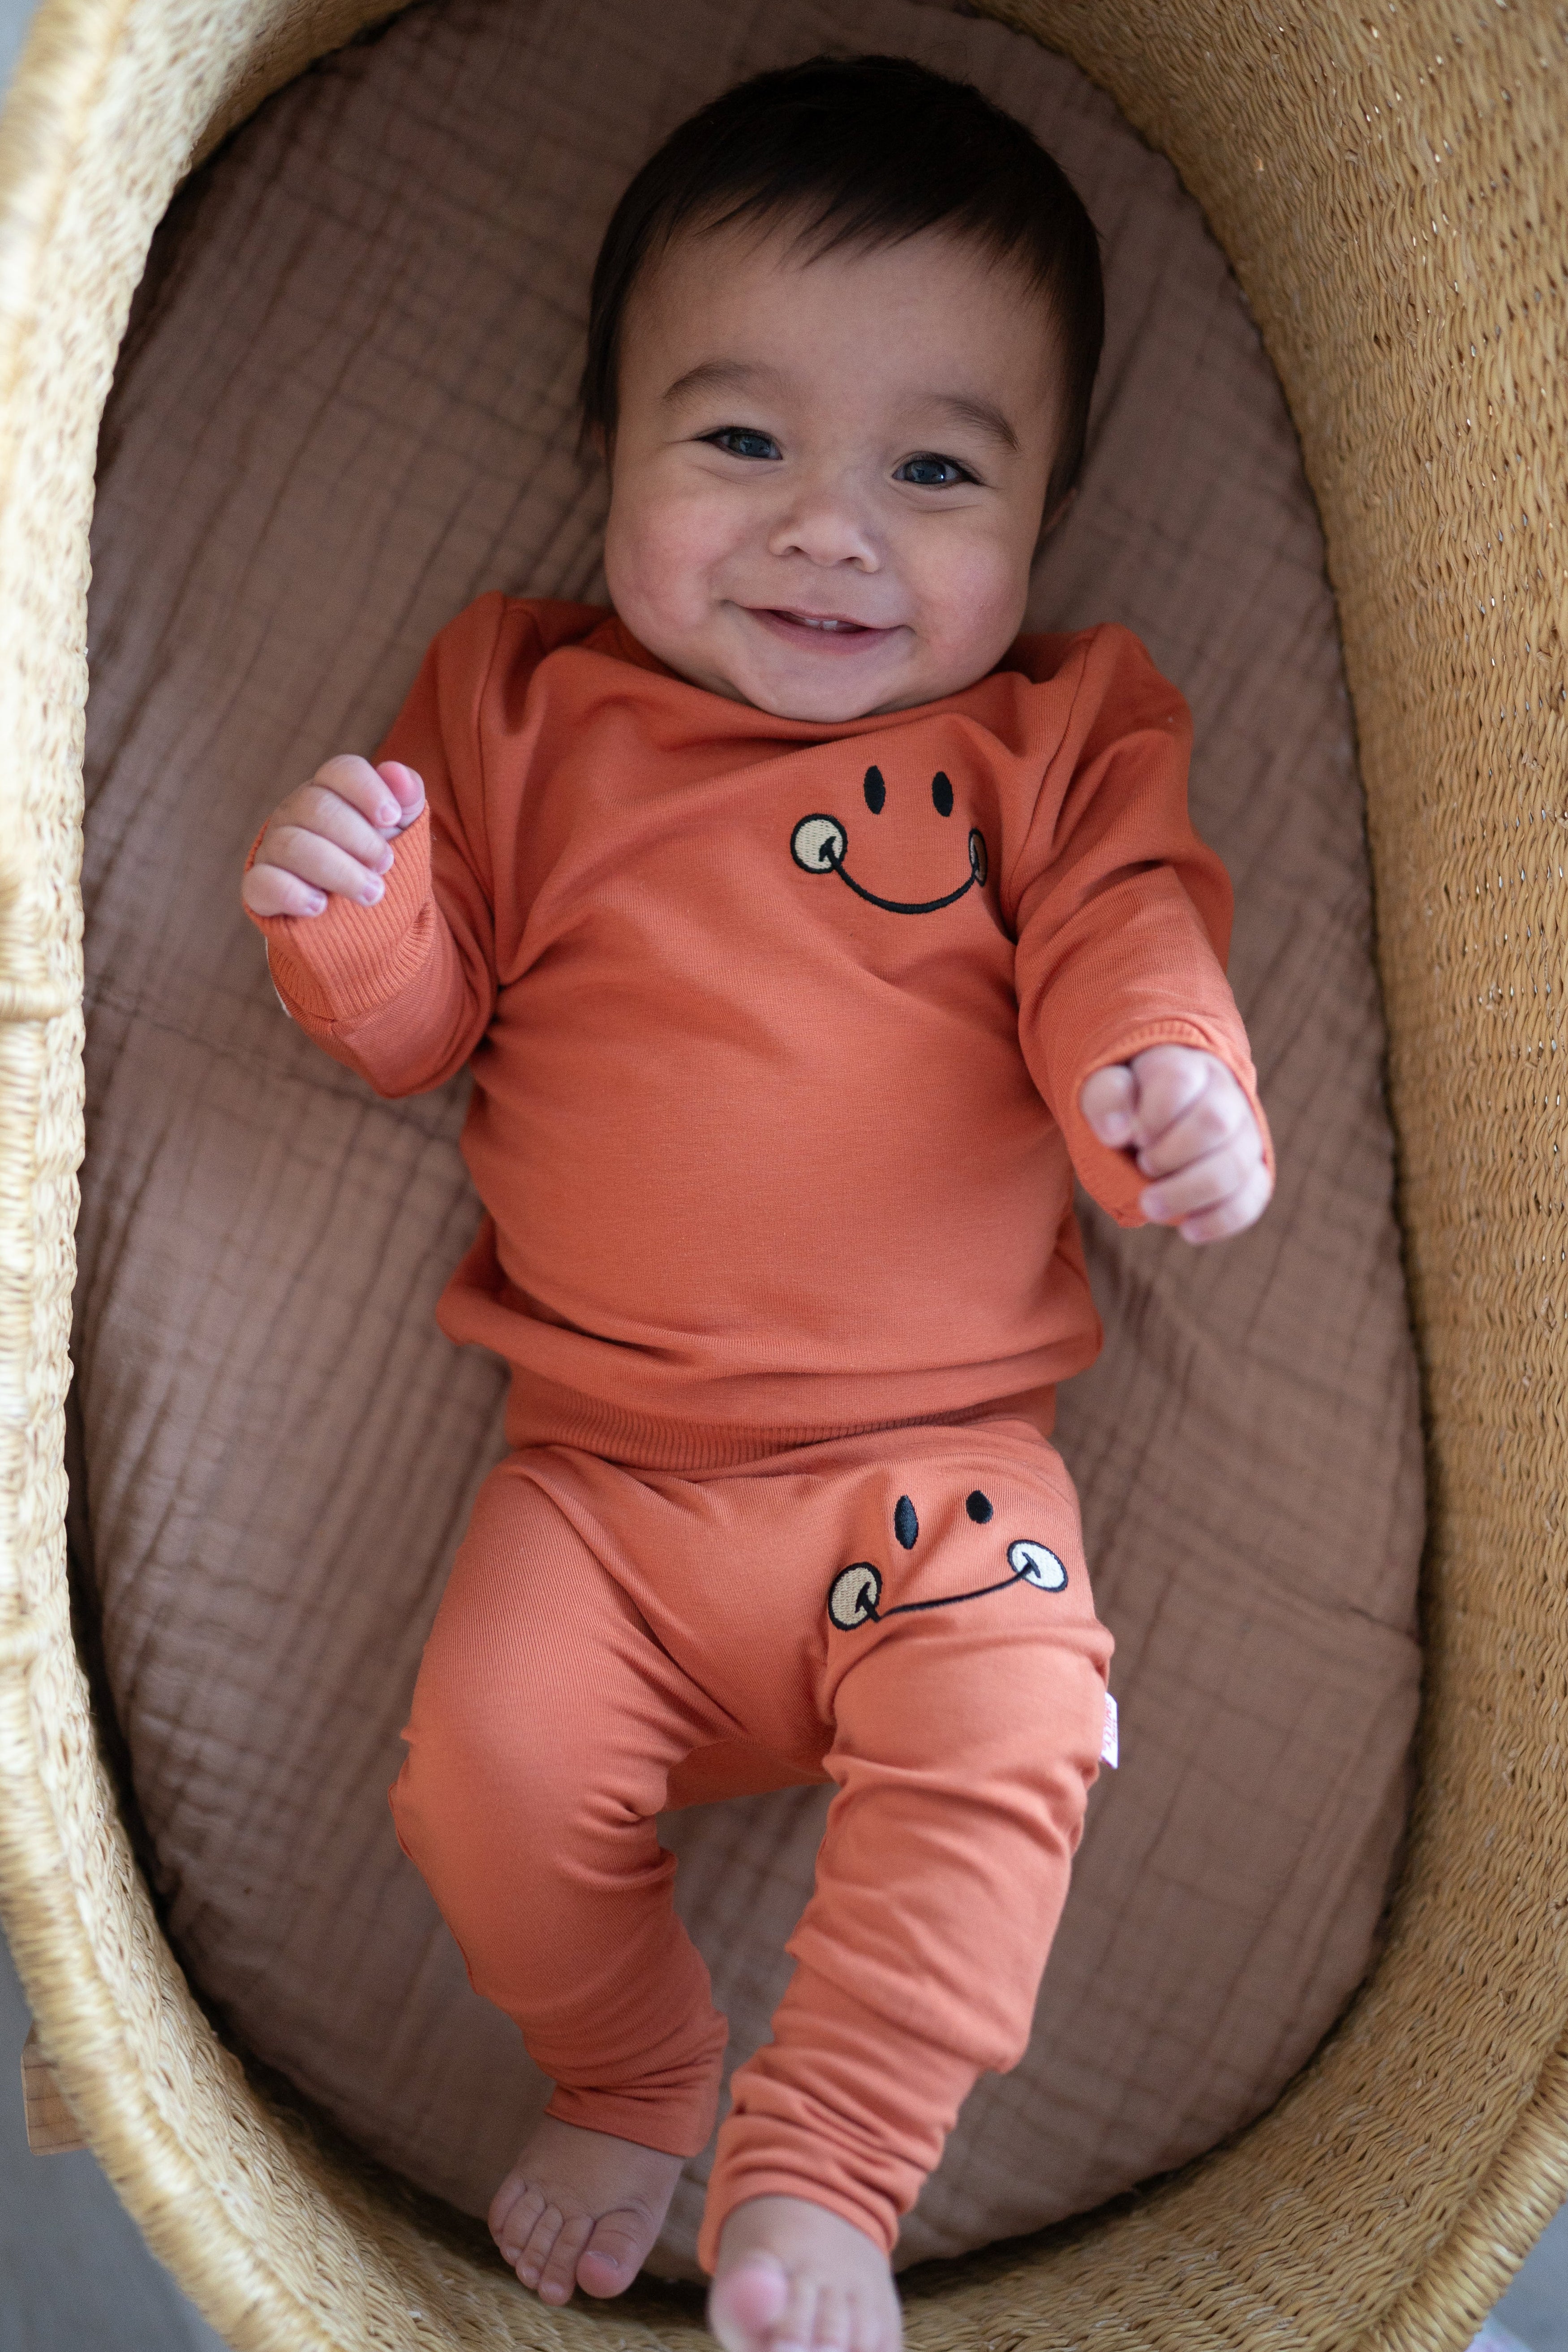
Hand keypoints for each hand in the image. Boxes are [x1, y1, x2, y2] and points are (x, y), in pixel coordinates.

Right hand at [241, 756, 425, 918]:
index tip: (391, 818)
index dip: (368, 790)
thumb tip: (395, 771)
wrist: (360, 915)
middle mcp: (295, 813)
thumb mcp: (403, 829)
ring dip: (339, 871)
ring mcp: (274, 848)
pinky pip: (263, 881)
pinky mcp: (260, 887)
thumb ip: (406, 797)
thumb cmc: (376, 860)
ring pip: (293, 845)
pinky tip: (320, 906)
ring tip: (372, 894)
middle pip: (317, 807)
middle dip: (359, 838)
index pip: (340, 771)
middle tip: (385, 865)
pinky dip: (292, 894)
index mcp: (329, 791)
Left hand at [1079, 1043, 1270, 1243]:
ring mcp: (1244, 1134)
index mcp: (1185, 1066)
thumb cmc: (1131, 1102)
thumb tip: (1116, 1133)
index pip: (1178, 1081)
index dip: (1152, 1115)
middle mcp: (1225, 1095)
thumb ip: (1106, 1100)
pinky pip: (1254, 1195)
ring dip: (1189, 1192)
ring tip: (1149, 1205)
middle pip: (1214, 1122)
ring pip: (1237, 1164)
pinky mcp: (1253, 1171)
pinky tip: (1189, 1231)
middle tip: (1141, 1166)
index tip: (1133, 1135)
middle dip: (1170, 1155)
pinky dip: (1222, 1219)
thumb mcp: (1107, 1089)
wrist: (1161, 1115)